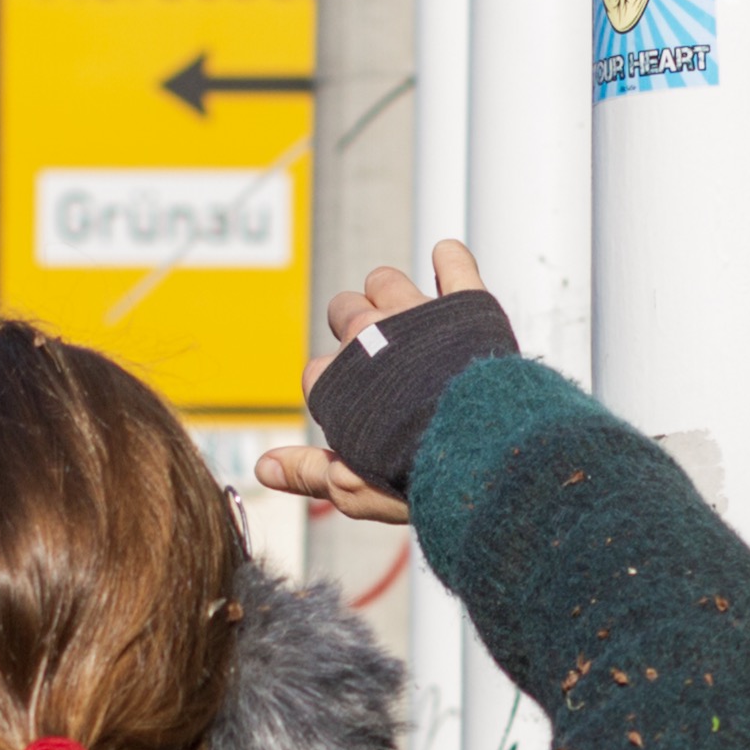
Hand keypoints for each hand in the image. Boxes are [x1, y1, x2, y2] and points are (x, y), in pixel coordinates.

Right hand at [256, 237, 485, 524]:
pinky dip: (450, 260)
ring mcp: (416, 313)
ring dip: (390, 296)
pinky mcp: (465, 302)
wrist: (485, 456)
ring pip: (384, 281)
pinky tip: (447, 266)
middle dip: (355, 333)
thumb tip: (264, 467)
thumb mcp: (356, 490)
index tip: (362, 413)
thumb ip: (310, 473)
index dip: (338, 393)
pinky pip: (453, 259)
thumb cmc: (420, 478)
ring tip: (410, 323)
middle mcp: (368, 334)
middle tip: (384, 362)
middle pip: (343, 312)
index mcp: (338, 378)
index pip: (319, 373)